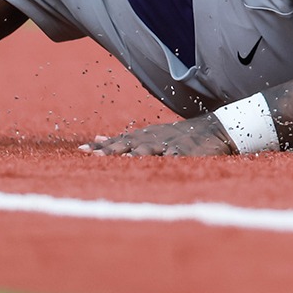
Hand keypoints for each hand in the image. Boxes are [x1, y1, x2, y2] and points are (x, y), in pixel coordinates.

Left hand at [81, 115, 235, 156]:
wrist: (212, 129)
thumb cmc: (175, 135)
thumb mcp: (147, 134)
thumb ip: (122, 139)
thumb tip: (96, 140)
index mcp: (142, 136)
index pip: (117, 141)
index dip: (100, 147)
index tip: (80, 151)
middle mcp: (153, 139)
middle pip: (129, 144)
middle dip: (112, 150)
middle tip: (96, 157)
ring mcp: (170, 144)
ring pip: (151, 148)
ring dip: (137, 153)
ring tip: (125, 159)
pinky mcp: (187, 151)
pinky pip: (177, 156)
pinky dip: (169, 159)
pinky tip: (163, 163)